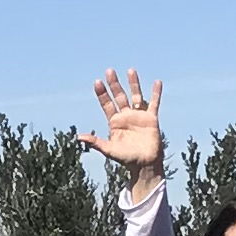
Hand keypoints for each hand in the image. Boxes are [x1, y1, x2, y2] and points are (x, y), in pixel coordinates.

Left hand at [79, 68, 165, 183]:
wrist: (145, 164)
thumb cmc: (126, 159)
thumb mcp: (109, 150)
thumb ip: (95, 143)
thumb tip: (79, 138)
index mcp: (114, 122)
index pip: (107, 104)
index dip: (102, 94)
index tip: (97, 82)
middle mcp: (126, 116)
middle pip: (119, 96)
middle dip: (114, 84)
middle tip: (109, 71)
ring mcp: (139, 116)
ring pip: (136, 96)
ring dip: (133, 83)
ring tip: (131, 70)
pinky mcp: (151, 119)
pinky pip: (154, 103)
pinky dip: (156, 93)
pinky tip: (157, 82)